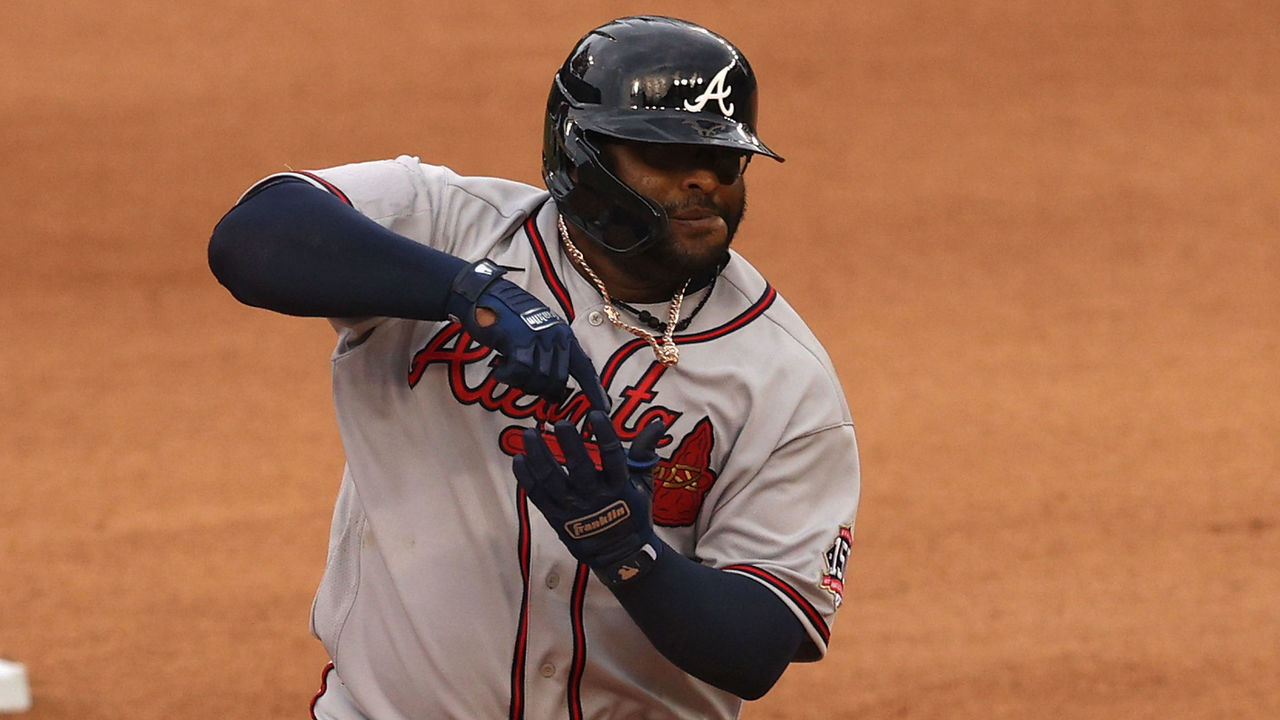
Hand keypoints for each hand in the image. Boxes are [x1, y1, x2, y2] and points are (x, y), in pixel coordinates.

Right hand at [447, 259, 608, 410]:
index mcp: (564, 335)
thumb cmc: (509, 316)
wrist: (487, 294)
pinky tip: (500, 370)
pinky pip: (518, 372)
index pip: (585, 368)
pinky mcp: (519, 340)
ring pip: (538, 379)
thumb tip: (554, 387)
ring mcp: (539, 338)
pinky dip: (507, 376)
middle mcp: (556, 336)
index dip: (595, 390)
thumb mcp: (538, 332)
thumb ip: (549, 354)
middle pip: (558, 380)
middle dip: (544, 391)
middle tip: (527, 388)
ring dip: (522, 383)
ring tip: (510, 374)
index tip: (604, 409)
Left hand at [512, 411, 667, 585]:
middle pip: (580, 468)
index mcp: (619, 487)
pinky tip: (519, 458)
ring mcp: (574, 510)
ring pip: (553, 481)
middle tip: (560, 423)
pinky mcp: (557, 519)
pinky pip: (538, 496)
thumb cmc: (632, 514)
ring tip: (530, 434)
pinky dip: (526, 478)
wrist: (620, 555)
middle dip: (569, 444)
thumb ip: (645, 451)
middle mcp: (596, 498)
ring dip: (539, 456)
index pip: (613, 457)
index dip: (605, 434)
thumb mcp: (643, 484)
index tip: (596, 413)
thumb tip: (659, 422)